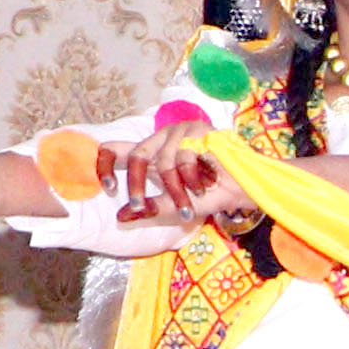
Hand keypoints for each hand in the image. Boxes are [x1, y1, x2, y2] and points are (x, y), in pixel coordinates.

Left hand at [115, 133, 239, 225]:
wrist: (243, 189)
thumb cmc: (209, 195)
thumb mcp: (174, 206)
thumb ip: (150, 208)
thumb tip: (121, 216)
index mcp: (149, 154)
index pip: (114, 149)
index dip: (105, 165)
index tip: (110, 186)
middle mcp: (159, 140)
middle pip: (135, 155)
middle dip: (137, 184)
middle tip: (140, 206)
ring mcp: (178, 133)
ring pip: (162, 161)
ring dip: (175, 190)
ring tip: (189, 205)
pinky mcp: (196, 131)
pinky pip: (183, 157)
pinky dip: (192, 179)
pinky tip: (205, 186)